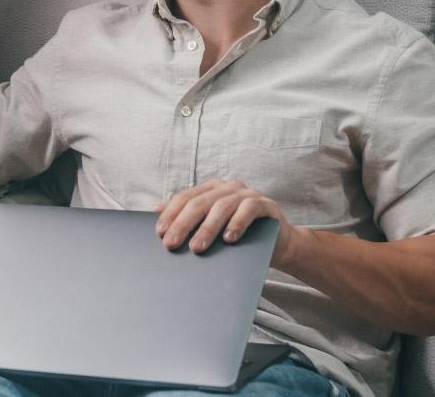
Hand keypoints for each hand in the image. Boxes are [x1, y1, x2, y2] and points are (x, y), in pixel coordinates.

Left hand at [153, 179, 300, 268]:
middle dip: (183, 224)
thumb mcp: (211, 229)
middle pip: (200, 202)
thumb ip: (187, 218)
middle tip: (171, 244)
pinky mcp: (266, 204)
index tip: (160, 233)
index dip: (171, 215)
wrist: (279, 245)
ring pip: (222, 206)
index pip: (186, 198)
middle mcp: (228, 187)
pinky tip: (229, 239)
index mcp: (211, 189)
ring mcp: (248, 193)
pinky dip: (237, 223)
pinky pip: (249, 209)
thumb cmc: (239, 237)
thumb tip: (155, 210)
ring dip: (208, 228)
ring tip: (197, 248)